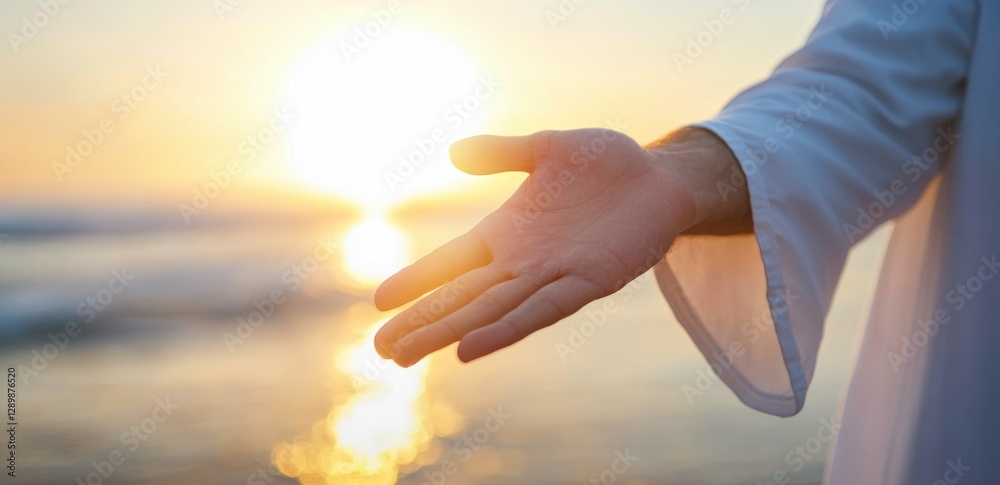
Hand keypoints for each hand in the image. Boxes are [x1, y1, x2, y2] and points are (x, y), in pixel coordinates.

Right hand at [373, 128, 708, 366]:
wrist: (661, 176)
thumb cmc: (606, 163)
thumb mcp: (546, 148)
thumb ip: (502, 152)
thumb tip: (453, 152)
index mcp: (507, 231)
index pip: (452, 262)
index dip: (418, 279)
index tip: (379, 300)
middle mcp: (522, 261)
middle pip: (462, 298)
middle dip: (422, 323)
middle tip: (381, 350)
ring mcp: (552, 275)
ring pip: (490, 312)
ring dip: (449, 334)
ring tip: (406, 356)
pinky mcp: (589, 282)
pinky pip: (541, 310)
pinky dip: (503, 330)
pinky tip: (469, 350)